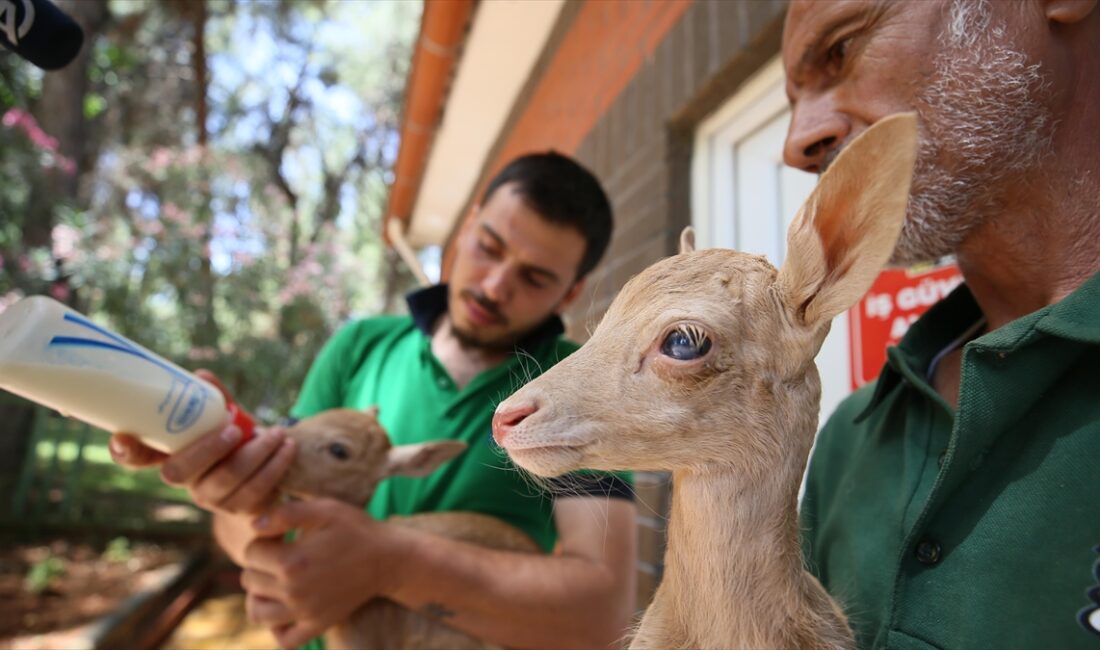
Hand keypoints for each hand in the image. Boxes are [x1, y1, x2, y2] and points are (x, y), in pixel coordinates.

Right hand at [108, 370, 295, 515]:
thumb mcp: (225, 417)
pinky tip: (288, 448)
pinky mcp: (239, 510)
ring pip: (226, 481)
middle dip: (208, 449)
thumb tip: (201, 376)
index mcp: (171, 453)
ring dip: (256, 454)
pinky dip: (276, 467)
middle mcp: (184, 479)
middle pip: (179, 472)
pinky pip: (256, 493)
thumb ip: (215, 399)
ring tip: (278, 433)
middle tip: (235, 428)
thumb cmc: (237, 439)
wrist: (265, 476)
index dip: (125, 450)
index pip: (134, 456)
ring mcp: (210, 498)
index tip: (121, 438)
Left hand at [240, 498, 409, 648]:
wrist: (388, 558)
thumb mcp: (324, 510)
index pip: (250, 552)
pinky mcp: (318, 626)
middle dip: (261, 563)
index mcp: (292, 561)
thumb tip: (253, 524)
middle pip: (249, 580)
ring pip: (257, 612)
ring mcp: (305, 613)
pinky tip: (285, 607)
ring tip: (278, 579)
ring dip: (260, 594)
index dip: (264, 539)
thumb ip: (285, 513)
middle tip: (285, 553)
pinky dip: (277, 627)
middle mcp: (294, 592)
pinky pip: (284, 639)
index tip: (283, 535)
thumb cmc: (355, 530)